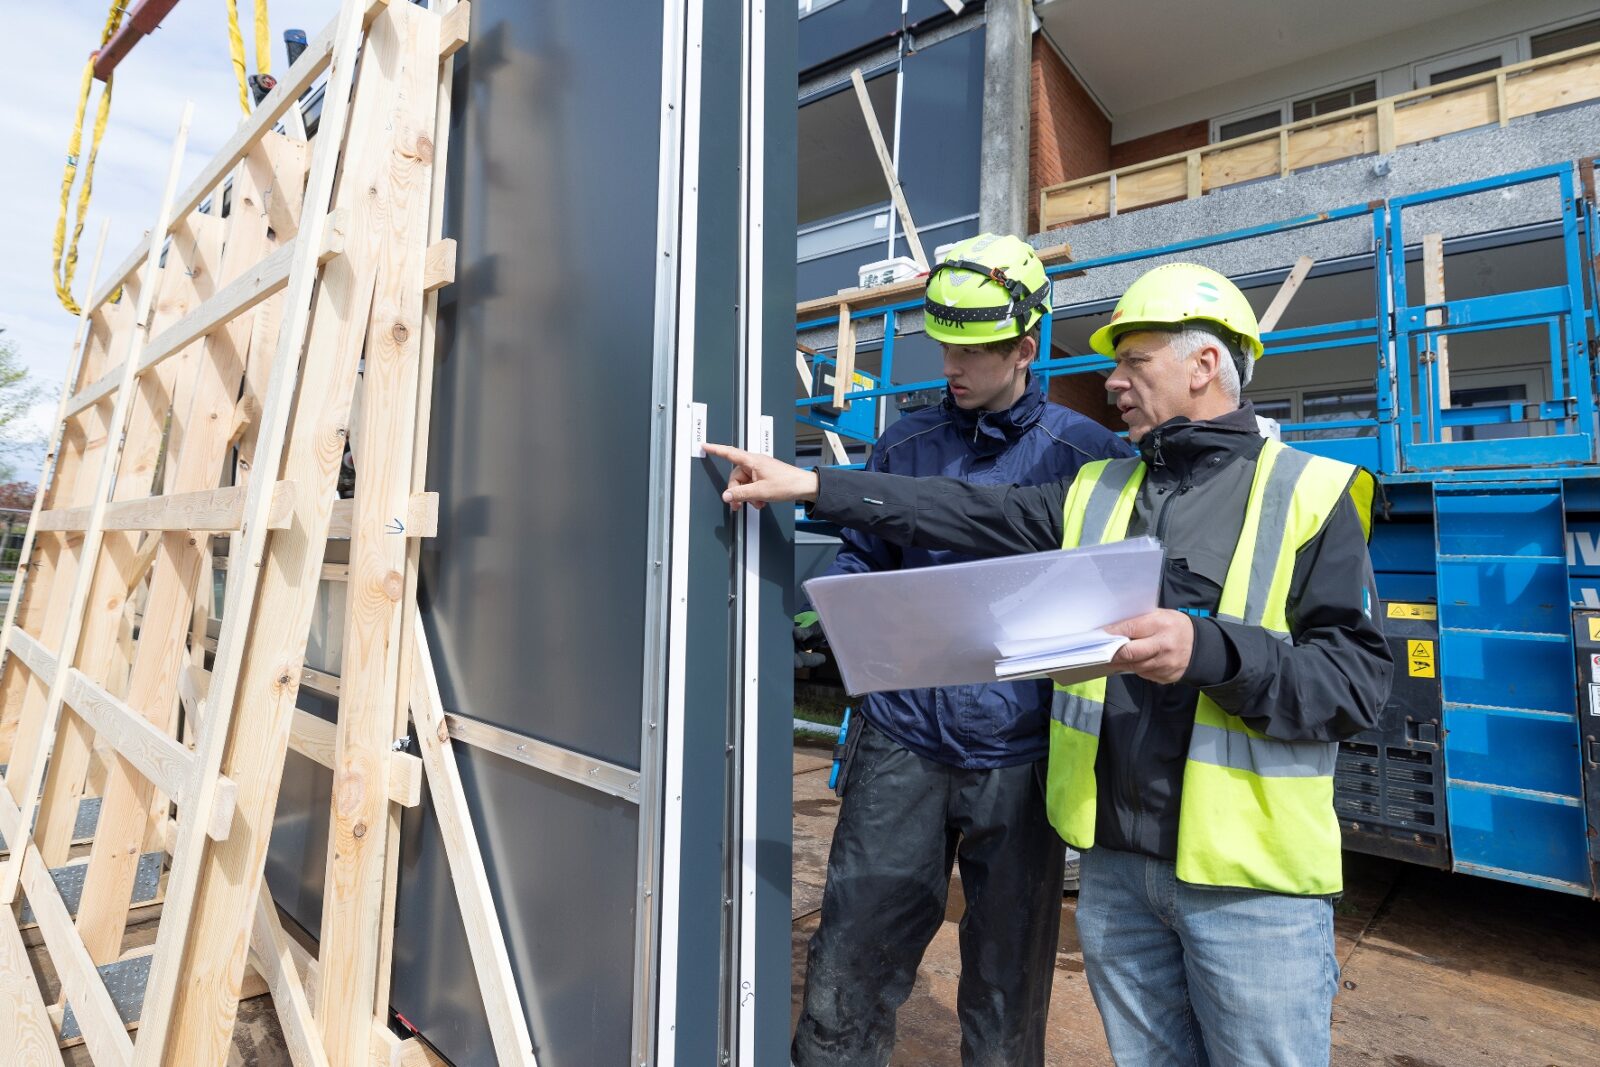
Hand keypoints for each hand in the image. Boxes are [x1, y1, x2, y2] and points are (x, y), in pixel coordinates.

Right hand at [703, 443, 819, 509]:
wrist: (804, 486)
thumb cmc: (787, 483)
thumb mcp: (760, 491)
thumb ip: (741, 494)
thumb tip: (727, 495)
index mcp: (752, 461)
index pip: (729, 453)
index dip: (716, 449)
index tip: (705, 446)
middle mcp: (755, 463)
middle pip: (736, 476)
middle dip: (737, 492)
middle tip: (739, 505)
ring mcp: (760, 470)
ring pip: (745, 483)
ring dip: (748, 495)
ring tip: (757, 503)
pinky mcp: (765, 476)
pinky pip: (753, 485)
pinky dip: (755, 494)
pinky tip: (761, 501)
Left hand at [1105, 609, 1194, 683]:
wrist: (1201, 647)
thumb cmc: (1176, 627)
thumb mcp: (1161, 615)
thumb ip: (1140, 620)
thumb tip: (1115, 626)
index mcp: (1161, 625)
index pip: (1131, 628)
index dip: (1113, 632)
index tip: (1101, 633)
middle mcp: (1164, 646)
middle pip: (1130, 653)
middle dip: (1112, 653)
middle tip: (1099, 651)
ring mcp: (1165, 664)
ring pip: (1134, 666)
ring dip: (1120, 662)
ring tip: (1110, 657)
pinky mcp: (1165, 676)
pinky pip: (1143, 673)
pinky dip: (1134, 668)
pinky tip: (1128, 663)